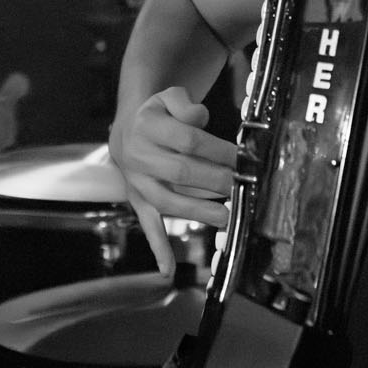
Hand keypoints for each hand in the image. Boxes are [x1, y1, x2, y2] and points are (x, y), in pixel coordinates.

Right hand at [109, 86, 235, 275]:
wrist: (126, 130)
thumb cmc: (158, 115)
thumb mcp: (167, 97)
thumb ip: (185, 104)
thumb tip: (200, 118)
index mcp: (147, 126)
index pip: (188, 139)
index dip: (217, 149)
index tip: (241, 157)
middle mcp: (138, 156)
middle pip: (180, 171)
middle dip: (214, 180)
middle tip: (241, 185)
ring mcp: (137, 183)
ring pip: (167, 201)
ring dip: (197, 211)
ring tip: (226, 218)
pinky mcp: (138, 201)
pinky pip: (147, 225)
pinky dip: (158, 248)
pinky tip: (168, 271)